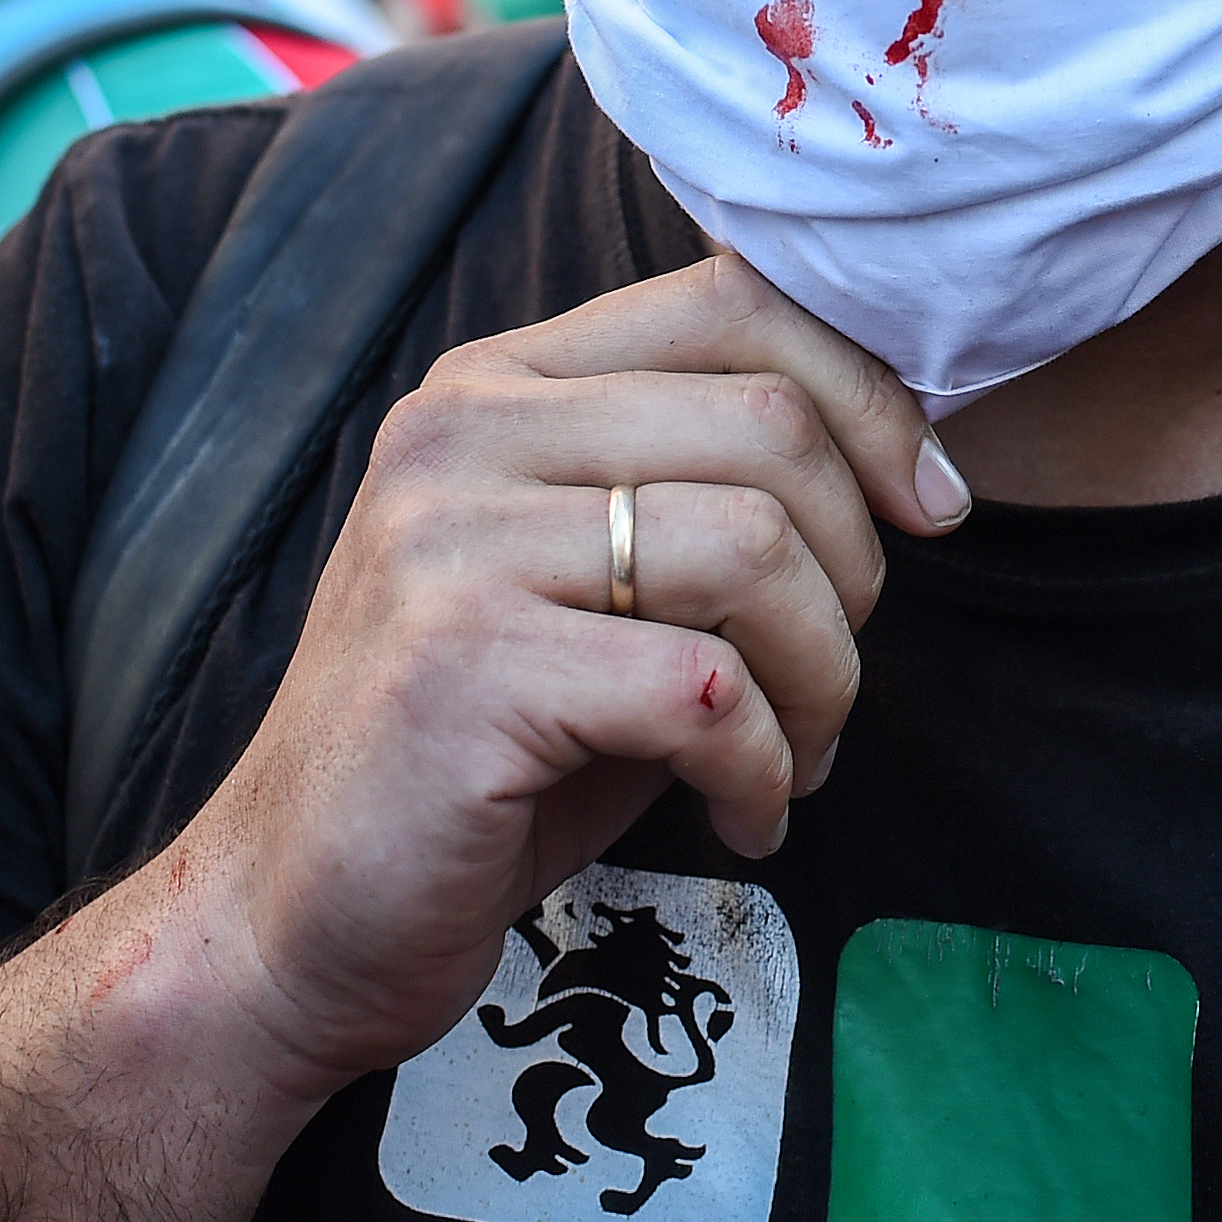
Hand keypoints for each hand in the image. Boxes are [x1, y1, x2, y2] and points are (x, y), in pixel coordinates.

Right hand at [187, 254, 963, 1094]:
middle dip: (859, 571)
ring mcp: (448, 545)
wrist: (290, 920)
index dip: (871, 398)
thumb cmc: (486, 756)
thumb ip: (704, 496)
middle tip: (830, 684)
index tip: (931, 507)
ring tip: (794, 759)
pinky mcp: (463, 670)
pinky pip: (706, 691)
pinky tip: (740, 819)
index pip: (736, 302)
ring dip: (825, 681)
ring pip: (757, 551)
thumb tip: (915, 466)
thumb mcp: (596, 587)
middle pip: (771, 427)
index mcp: (498, 386)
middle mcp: (461, 435)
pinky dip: (762, 770)